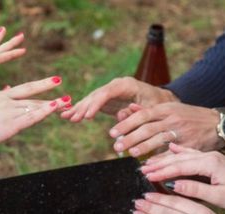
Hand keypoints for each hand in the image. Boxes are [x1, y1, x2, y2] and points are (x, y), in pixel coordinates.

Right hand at [0, 76, 69, 156]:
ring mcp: (8, 112)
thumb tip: (5, 93)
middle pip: (31, 95)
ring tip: (67, 103)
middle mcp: (4, 101)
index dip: (38, 87)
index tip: (51, 83)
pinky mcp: (10, 125)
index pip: (22, 90)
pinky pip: (31, 117)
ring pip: (34, 106)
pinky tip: (55, 107)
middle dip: (49, 91)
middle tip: (63, 89)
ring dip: (53, 105)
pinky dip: (45, 111)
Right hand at [60, 76, 178, 121]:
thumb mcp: (150, 109)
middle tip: (72, 118)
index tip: (88, 116)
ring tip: (65, 116)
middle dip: (84, 107)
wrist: (159, 101)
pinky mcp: (106, 99)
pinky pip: (91, 104)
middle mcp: (115, 85)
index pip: (107, 92)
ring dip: (79, 109)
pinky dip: (81, 110)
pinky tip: (68, 115)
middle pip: (96, 95)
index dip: (96, 104)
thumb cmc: (157, 105)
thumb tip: (120, 115)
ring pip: (91, 99)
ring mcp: (109, 91)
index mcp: (126, 85)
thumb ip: (136, 111)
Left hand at [109, 102, 222, 156]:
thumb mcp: (171, 108)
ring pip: (158, 140)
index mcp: (166, 108)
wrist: (218, 123)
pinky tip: (149, 164)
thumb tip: (128, 108)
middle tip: (117, 147)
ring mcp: (182, 132)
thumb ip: (149, 109)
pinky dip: (159, 159)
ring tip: (130, 154)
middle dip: (130, 138)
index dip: (126, 124)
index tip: (113, 133)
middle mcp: (173, 118)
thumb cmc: (191, 116)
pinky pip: (171, 153)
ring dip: (142, 148)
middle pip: (147, 128)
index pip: (142, 115)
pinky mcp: (190, 145)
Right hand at [141, 143, 224, 210]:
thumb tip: (174, 185)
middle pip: (178, 158)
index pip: (179, 166)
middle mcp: (209, 156)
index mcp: (211, 164)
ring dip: (165, 159)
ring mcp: (211, 156)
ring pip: (183, 155)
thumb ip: (195, 189)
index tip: (146, 175)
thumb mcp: (219, 197)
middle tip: (141, 169)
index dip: (161, 171)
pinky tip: (170, 148)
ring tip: (149, 162)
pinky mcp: (213, 160)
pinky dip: (178, 152)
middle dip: (159, 164)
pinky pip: (191, 154)